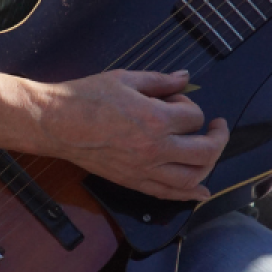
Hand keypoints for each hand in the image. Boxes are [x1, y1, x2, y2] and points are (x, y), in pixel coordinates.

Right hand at [0, 70, 228, 200]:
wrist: (54, 123)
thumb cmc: (85, 97)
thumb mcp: (126, 79)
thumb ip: (160, 81)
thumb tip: (185, 77)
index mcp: (156, 119)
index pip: (195, 116)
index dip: (190, 104)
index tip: (175, 100)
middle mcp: (155, 148)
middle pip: (206, 150)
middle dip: (216, 137)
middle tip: (215, 127)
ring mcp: (144, 169)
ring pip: (192, 177)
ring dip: (208, 166)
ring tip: (206, 152)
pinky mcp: (131, 180)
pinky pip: (168, 193)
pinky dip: (189, 194)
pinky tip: (201, 192)